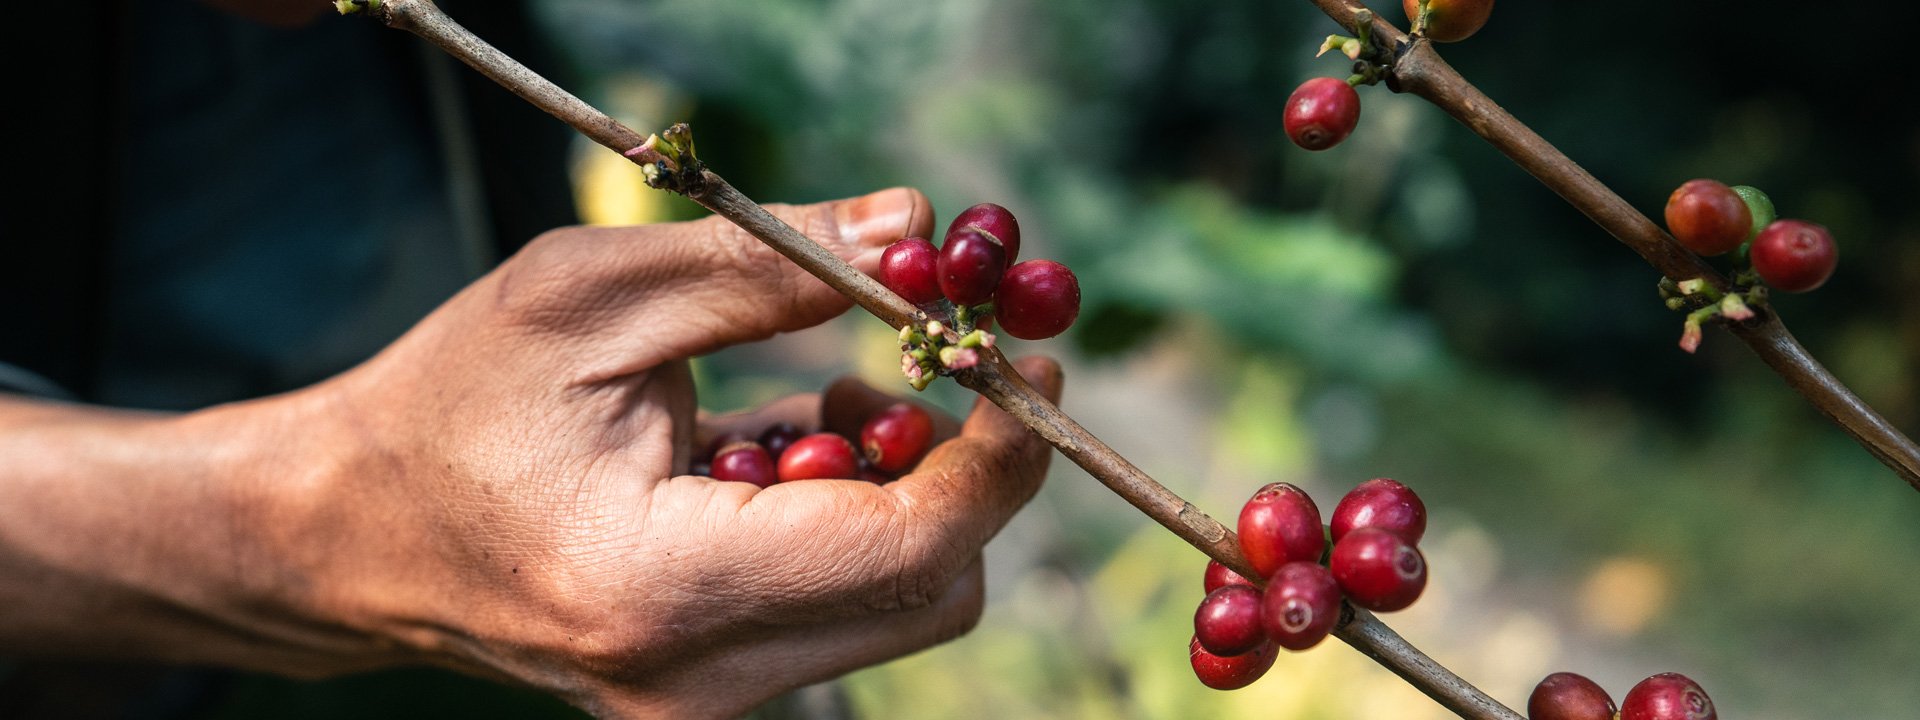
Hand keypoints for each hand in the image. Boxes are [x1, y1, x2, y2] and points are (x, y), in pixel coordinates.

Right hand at [237, 188, 1063, 715]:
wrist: (347, 536)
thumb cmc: (451, 405)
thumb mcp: (591, 298)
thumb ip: (764, 264)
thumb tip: (913, 226)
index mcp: (664, 588)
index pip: (909, 545)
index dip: (996, 451)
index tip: (1029, 359)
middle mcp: (699, 682)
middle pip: (930, 586)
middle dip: (955, 466)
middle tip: (921, 363)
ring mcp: (704, 707)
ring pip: (896, 604)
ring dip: (896, 491)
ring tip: (806, 403)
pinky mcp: (709, 696)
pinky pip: (839, 610)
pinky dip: (843, 524)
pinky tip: (768, 455)